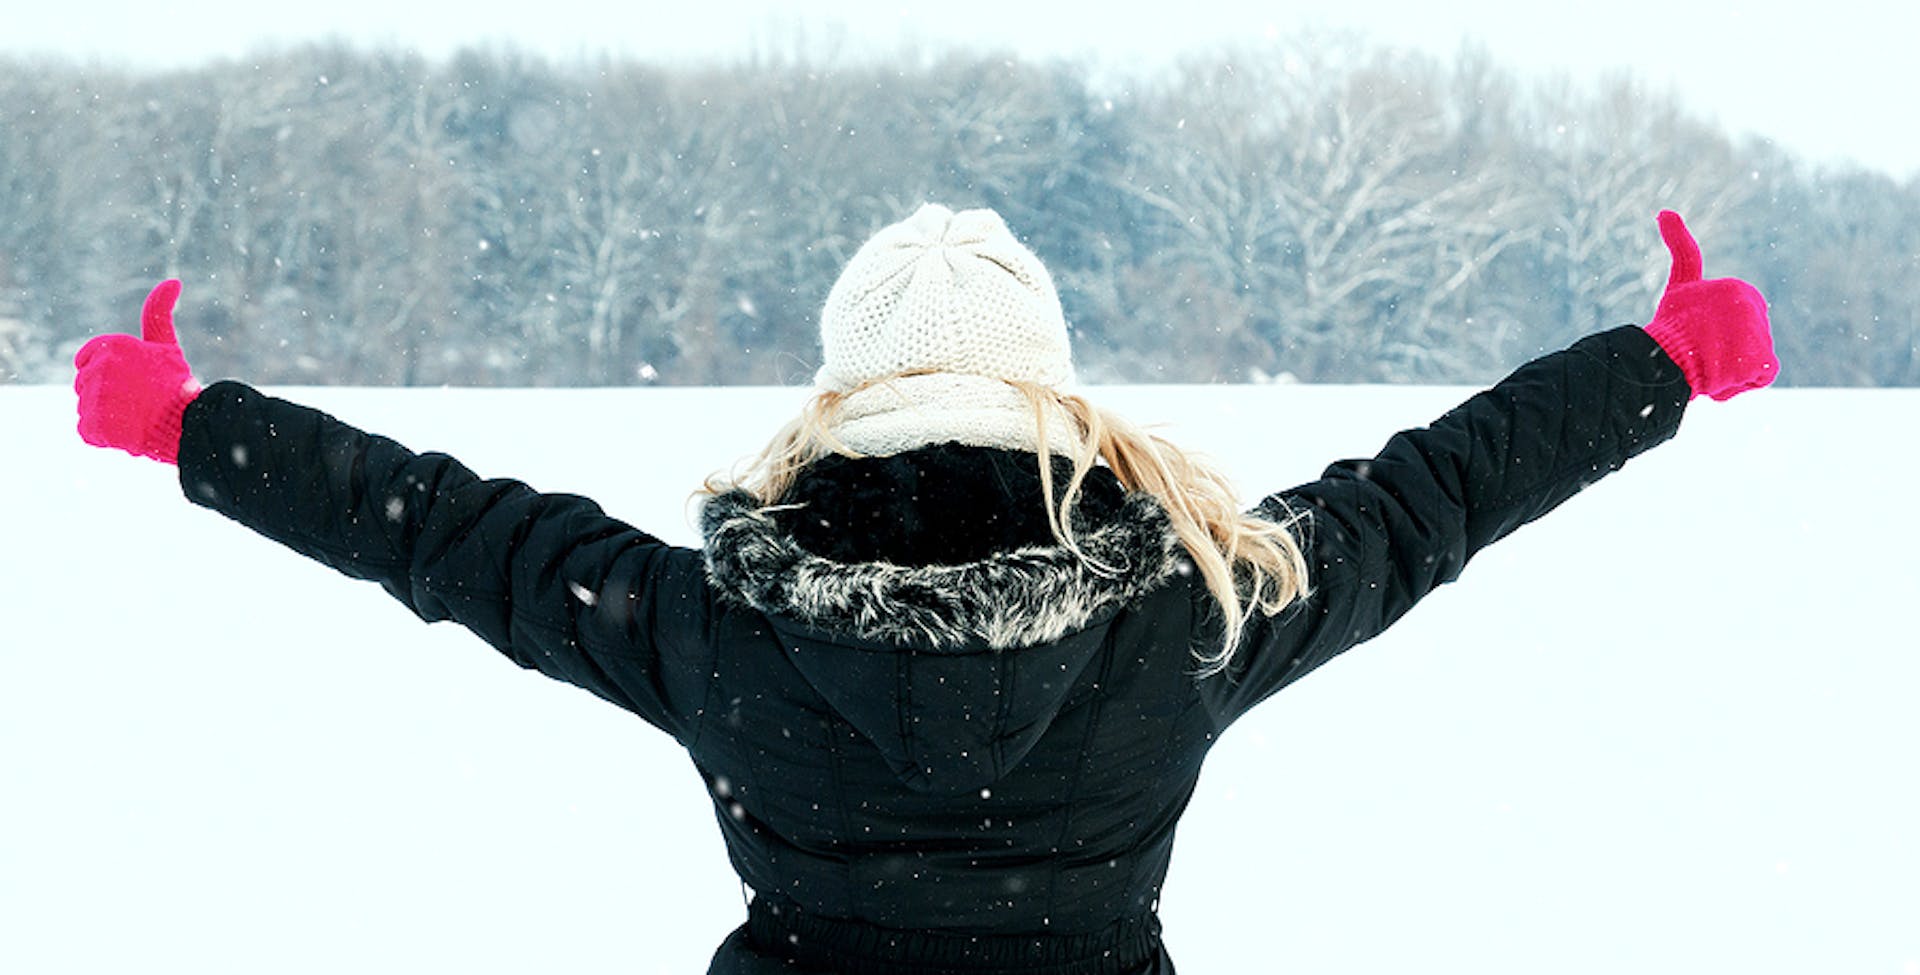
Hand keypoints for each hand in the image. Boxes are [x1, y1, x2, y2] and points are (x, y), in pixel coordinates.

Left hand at [74, 279, 202, 463]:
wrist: (187, 423)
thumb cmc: (177, 384)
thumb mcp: (166, 345)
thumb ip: (159, 313)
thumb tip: (173, 281)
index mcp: (111, 346)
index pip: (86, 360)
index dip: (107, 374)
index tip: (128, 384)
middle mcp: (97, 369)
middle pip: (85, 385)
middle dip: (107, 394)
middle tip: (137, 402)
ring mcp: (92, 398)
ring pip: (88, 408)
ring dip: (108, 415)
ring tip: (135, 417)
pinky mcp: (91, 424)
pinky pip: (88, 431)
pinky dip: (105, 435)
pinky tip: (127, 432)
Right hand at [1642, 211, 1777, 400]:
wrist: (1663, 357)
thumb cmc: (1669, 324)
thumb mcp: (1679, 284)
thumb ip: (1680, 247)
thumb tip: (1665, 211)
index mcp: (1740, 290)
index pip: (1735, 325)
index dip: (1713, 336)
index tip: (1693, 335)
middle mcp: (1757, 308)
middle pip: (1746, 341)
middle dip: (1723, 353)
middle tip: (1698, 352)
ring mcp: (1761, 334)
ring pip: (1750, 360)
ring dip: (1728, 368)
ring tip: (1705, 363)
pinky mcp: (1763, 360)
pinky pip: (1759, 377)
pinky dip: (1739, 382)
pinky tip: (1720, 374)